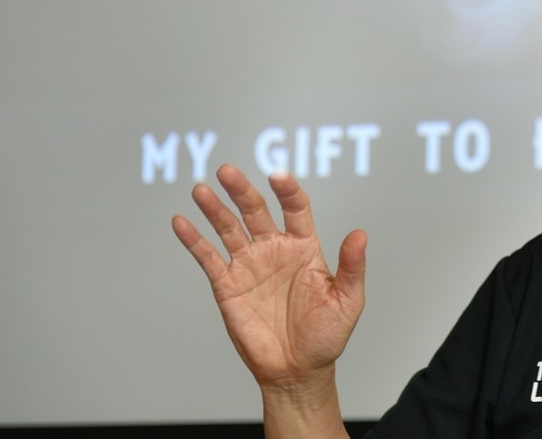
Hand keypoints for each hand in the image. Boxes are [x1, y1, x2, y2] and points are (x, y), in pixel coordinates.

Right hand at [172, 164, 366, 388]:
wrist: (296, 370)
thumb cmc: (326, 336)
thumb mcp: (347, 301)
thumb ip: (352, 267)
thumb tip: (361, 234)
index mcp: (304, 247)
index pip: (295, 209)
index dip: (287, 191)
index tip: (277, 177)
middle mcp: (274, 249)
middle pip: (256, 210)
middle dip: (242, 190)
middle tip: (227, 171)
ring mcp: (249, 265)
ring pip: (229, 228)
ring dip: (215, 208)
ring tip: (201, 190)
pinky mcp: (227, 285)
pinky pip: (208, 257)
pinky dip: (194, 239)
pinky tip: (181, 222)